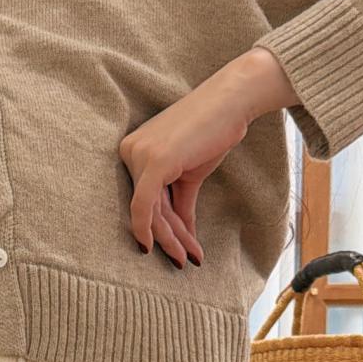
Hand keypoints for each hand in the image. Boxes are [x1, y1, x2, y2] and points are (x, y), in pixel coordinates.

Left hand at [118, 46, 295, 265]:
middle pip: (147, 208)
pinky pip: (145, 207)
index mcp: (133, 151)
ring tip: (190, 258)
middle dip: (168, 238)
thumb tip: (182, 234)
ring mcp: (139, 155)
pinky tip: (172, 250)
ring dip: (173, 239)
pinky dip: (155, 231)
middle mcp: (129, 151)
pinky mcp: (153, 162)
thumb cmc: (213, 130)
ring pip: (150, 212)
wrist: (232, 100)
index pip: (146, 200)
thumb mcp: (191, 173)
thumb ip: (180, 203)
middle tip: (184, 261)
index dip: (163, 229)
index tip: (178, 251)